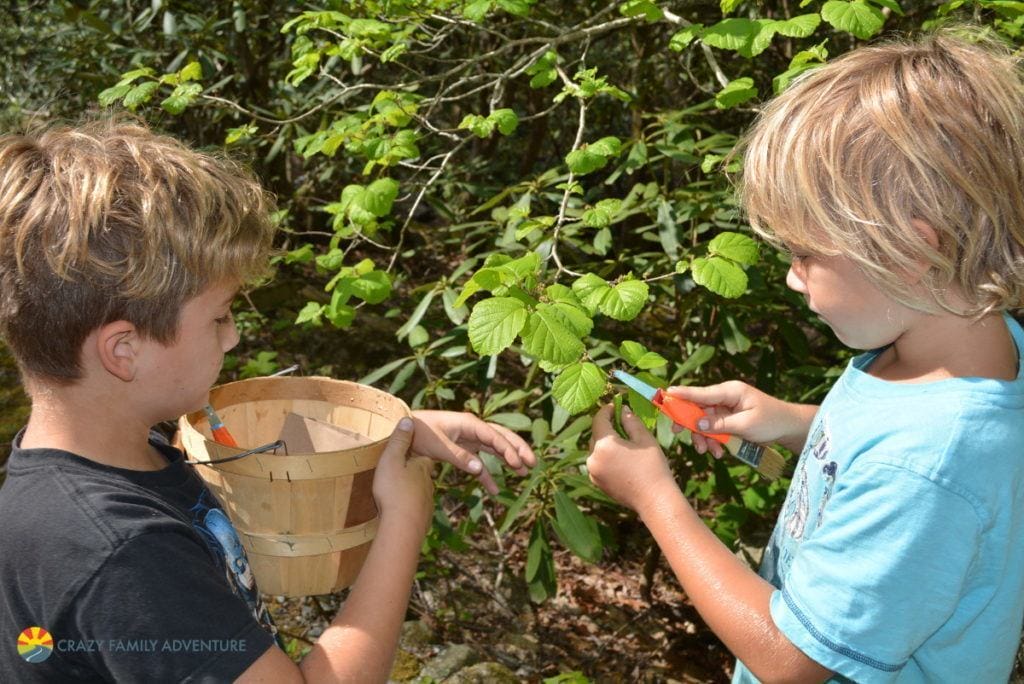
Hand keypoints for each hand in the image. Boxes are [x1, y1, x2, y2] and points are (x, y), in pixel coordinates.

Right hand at [372, 417, 434, 535]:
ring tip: (396, 495)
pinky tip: (399, 513)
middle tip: (398, 475)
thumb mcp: (391, 460)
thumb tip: (408, 419)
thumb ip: (399, 440)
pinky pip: (416, 511)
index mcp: (422, 467)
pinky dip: (409, 510)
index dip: (414, 455)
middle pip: (421, 475)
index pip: (422, 457)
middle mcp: (429, 483)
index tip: (406, 455)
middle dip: (412, 475)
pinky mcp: (423, 519)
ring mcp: (427, 502)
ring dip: (410, 493)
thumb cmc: (394, 491)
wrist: (403, 527)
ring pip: (419, 493)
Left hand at [410, 410, 536, 494]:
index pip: (494, 436)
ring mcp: (469, 439)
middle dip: (518, 449)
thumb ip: (459, 457)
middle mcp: (473, 429)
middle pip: (501, 437)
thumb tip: (479, 469)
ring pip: (495, 449)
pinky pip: (480, 462)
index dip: (508, 449)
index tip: (518, 463)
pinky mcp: (464, 449)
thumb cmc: (420, 433)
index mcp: (469, 423)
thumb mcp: (438, 445)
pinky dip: (487, 475)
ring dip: (509, 460)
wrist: (404, 431)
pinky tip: (494, 490)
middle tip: (532, 463)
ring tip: (524, 473)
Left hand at [586, 404, 676, 513]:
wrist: (654, 500)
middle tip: (622, 423)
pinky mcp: (597, 483)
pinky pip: (598, 463)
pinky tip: (622, 459)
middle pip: (596, 435)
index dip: (606, 410)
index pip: (598, 420)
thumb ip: (630, 421)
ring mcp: (593, 472)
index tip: (614, 405)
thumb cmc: (653, 467)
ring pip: (596, 450)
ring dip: (606, 443)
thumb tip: (622, 409)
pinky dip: (606, 457)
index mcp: (604, 445)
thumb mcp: (644, 439)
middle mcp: (593, 458)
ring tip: (625, 443)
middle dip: (607, 427)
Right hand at [666, 381, 815, 456]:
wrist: (789, 428)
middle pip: (698, 408)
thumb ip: (720, 424)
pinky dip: (713, 440)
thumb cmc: (772, 421)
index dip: (682, 394)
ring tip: (710, 452)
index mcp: (730, 391)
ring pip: (704, 422)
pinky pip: (714, 429)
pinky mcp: (729, 420)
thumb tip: (698, 424)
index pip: (701, 392)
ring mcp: (726, 409)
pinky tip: (718, 452)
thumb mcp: (746, 425)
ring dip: (704, 437)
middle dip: (691, 424)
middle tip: (679, 434)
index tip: (665, 395)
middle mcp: (725, 397)